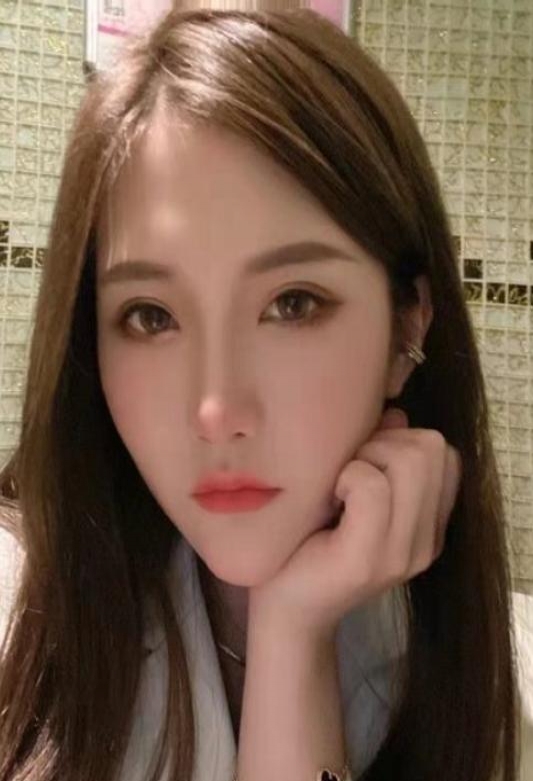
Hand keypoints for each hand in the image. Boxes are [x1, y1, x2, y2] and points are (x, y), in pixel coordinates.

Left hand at [248, 407, 462, 640]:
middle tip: (347, 474)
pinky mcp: (368, 560)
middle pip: (431, 447)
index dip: (402, 441)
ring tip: (338, 488)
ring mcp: (402, 554)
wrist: (285, 610)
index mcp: (429, 525)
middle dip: (383, 443)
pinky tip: (329, 500)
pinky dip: (346, 477)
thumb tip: (395, 414)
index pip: (445, 453)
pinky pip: (371, 486)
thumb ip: (380, 453)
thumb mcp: (352, 490)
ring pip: (408, 460)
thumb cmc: (310, 542)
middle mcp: (427, 541)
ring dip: (364, 458)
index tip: (364, 464)